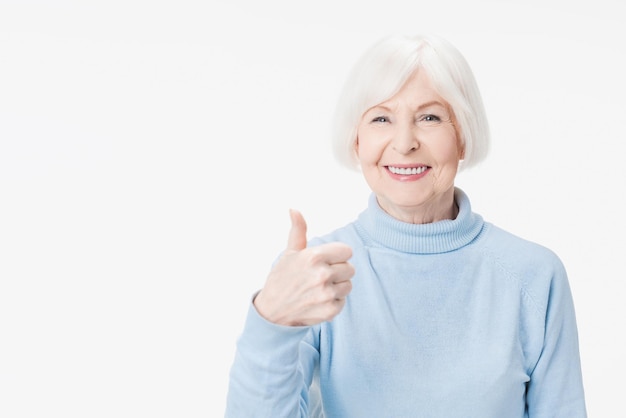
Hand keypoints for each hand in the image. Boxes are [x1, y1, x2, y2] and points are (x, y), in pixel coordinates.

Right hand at [253, 209, 354, 325]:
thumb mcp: (289, 253)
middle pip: (350, 268)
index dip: (337, 256)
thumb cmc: (282, 278)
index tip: (325, 261)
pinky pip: (343, 300)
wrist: (272, 311)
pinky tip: (318, 300)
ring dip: (337, 287)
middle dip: (338, 271)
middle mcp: (322, 274)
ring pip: (348, 285)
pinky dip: (333, 302)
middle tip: (320, 276)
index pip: (347, 251)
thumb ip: (298, 231)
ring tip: (319, 289)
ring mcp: (326, 294)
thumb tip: (294, 209)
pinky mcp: (330, 311)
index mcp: (314, 256)